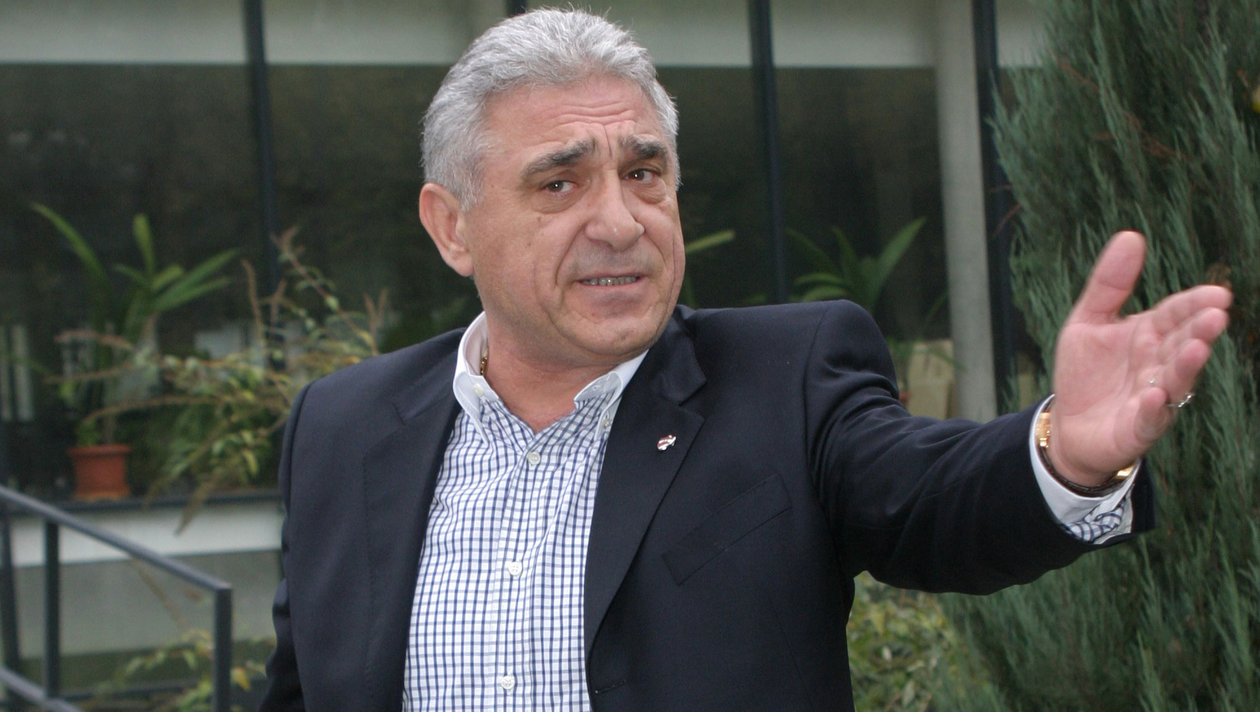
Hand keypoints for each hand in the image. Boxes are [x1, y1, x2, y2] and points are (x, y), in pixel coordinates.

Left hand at [1048, 231, 1231, 485]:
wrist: (1068, 425)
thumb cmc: (1086, 372)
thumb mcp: (1088, 321)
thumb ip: (1109, 284)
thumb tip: (1131, 235)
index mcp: (1150, 335)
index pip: (1176, 314)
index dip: (1194, 305)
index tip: (1217, 294)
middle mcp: (1159, 364)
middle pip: (1183, 344)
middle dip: (1199, 331)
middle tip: (1216, 316)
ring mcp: (1154, 397)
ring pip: (1176, 380)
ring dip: (1186, 366)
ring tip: (1197, 348)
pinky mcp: (1138, 428)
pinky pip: (1150, 418)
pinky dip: (1154, 408)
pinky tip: (1156, 395)